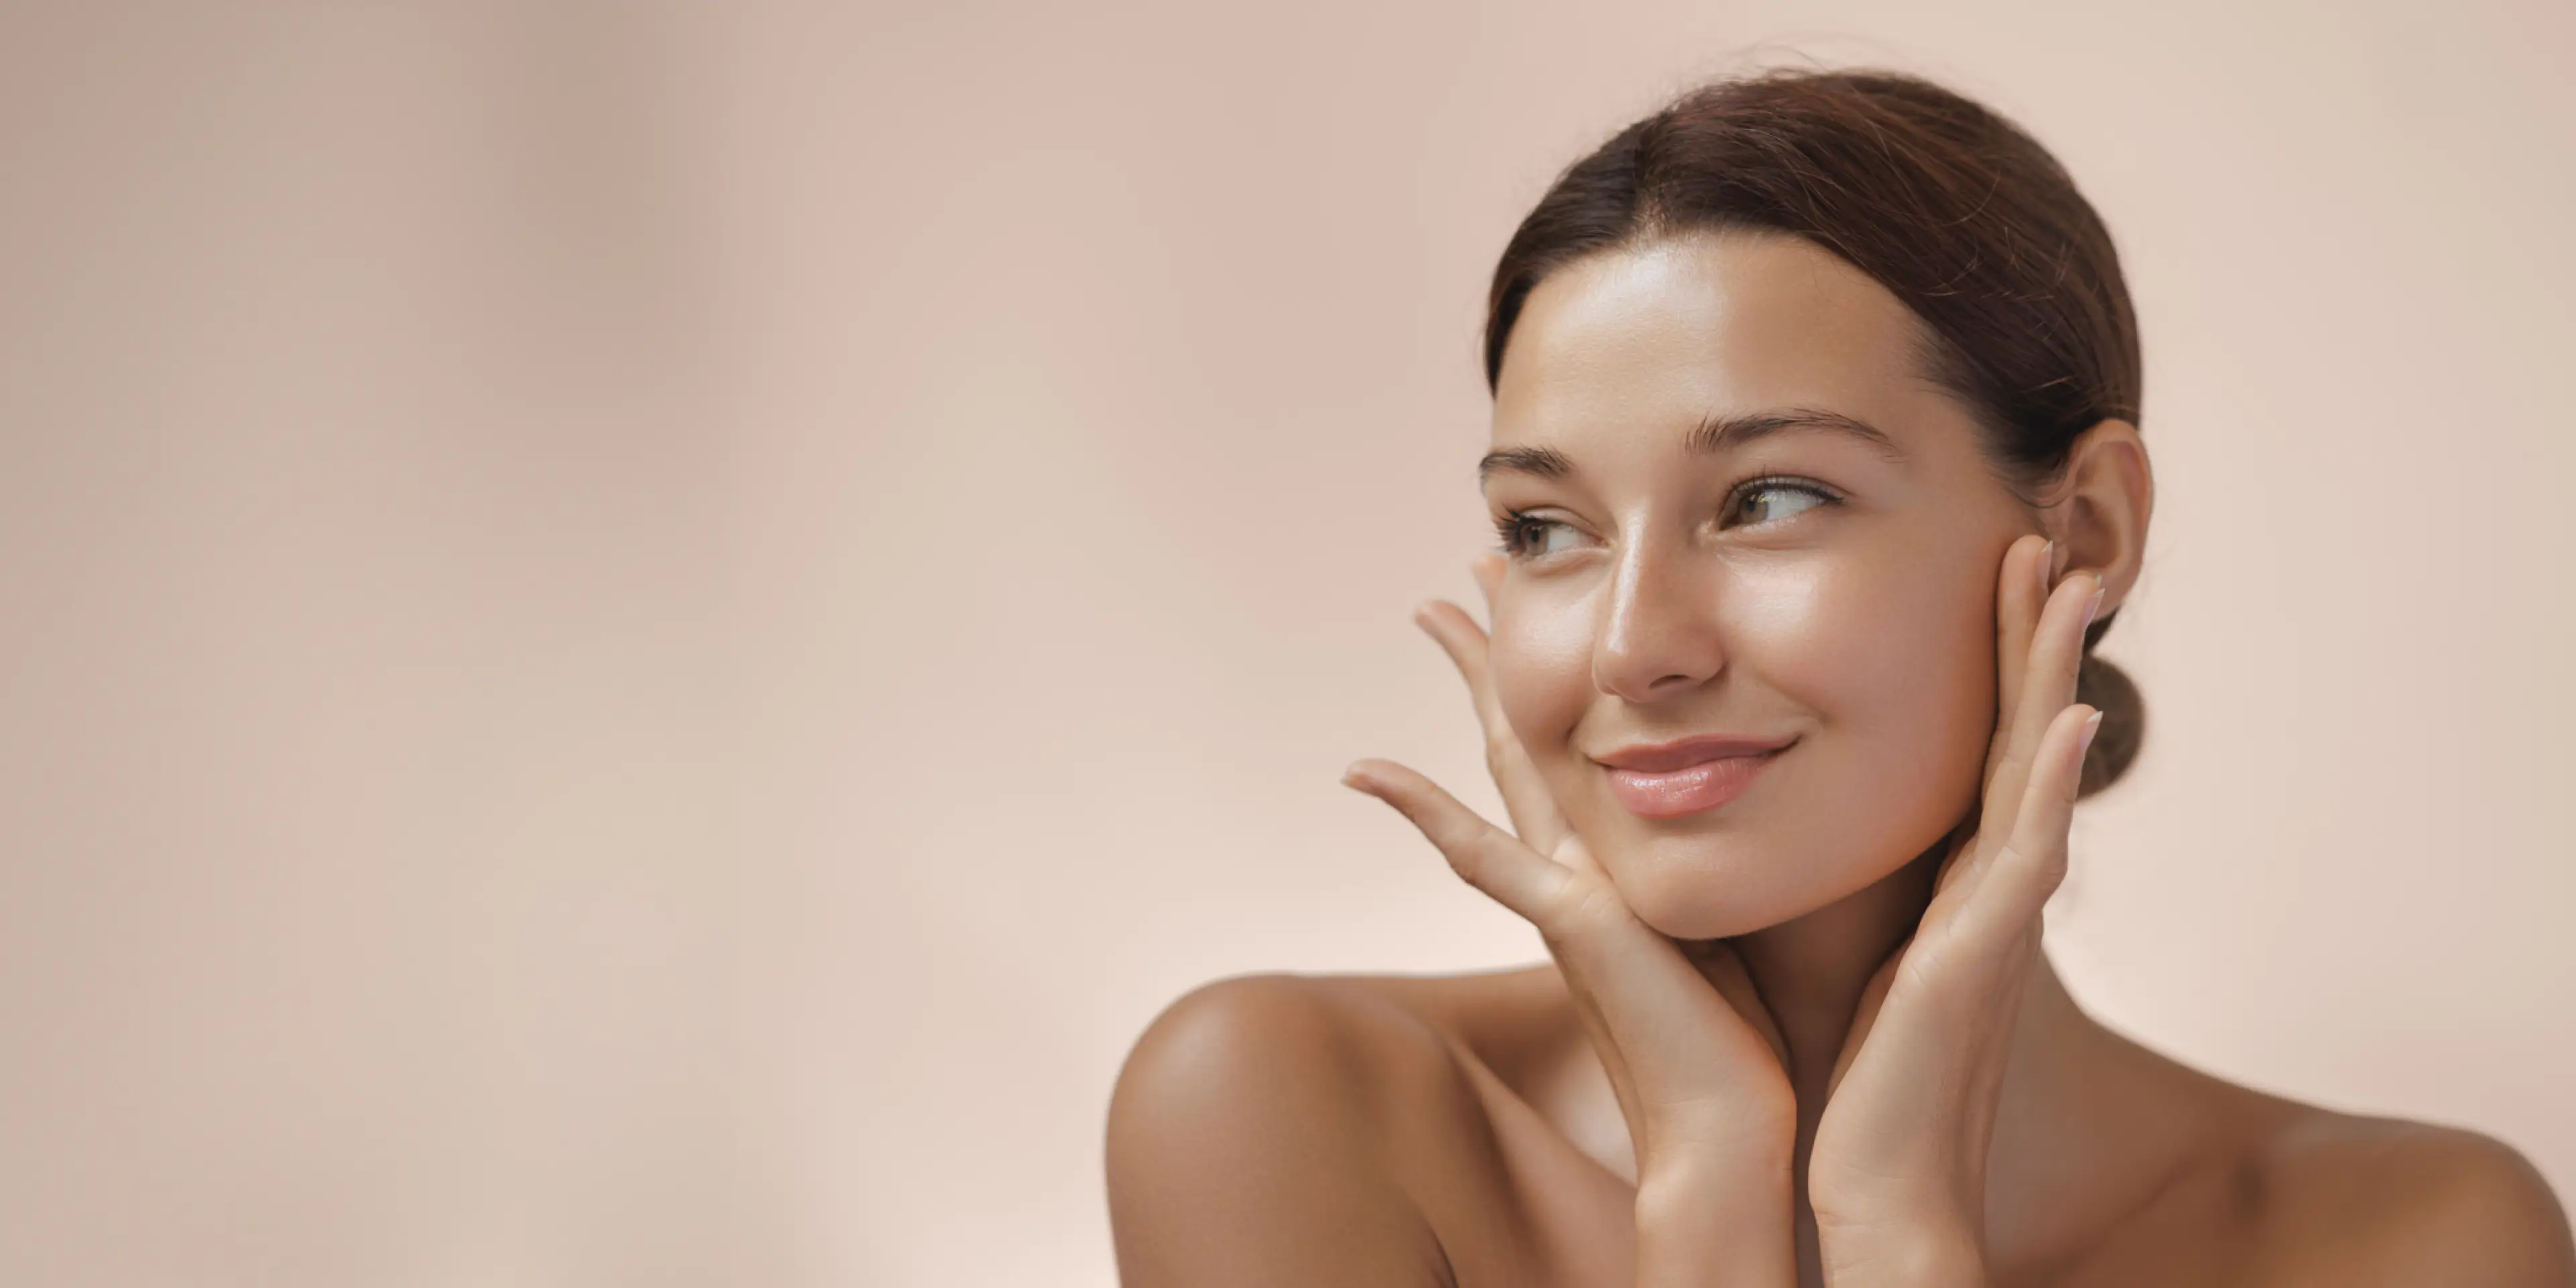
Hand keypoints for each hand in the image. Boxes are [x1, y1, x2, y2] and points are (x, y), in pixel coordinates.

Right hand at [1340, 553, 1800, 1286]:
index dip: (1555, 677)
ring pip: (1505, 757)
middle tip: (1463, 575)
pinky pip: (1477, 853)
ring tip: (1429, 608)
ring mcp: (1564, 890)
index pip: (1581, 749)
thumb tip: (1780, 805)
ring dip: (1470, 680)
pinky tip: (1363, 770)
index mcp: (1622, 864)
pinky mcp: (1568, 922)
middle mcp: (1582, 867)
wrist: (1735, 1134)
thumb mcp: (1748, 920)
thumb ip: (1738, 863)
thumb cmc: (1756, 1047)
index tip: (1537, 610)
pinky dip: (1418, 812)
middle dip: (1496, 651)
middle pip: (1527, 731)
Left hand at [1806, 533, 2103, 1284]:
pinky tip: (2076, 721)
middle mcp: (1985, 885)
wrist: (1856, 1175)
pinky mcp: (1982, 957)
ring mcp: (1995, 918)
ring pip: (2034, 771)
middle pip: (2015, 733)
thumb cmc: (1836, 1066)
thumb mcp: (1834, 934)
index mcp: (1947, 878)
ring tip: (2070, 586)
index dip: (1987, 656)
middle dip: (2029, 637)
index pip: (1972, 741)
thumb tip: (1773, 799)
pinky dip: (2049, 785)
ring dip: (2054, 676)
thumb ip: (1826, 864)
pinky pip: (2025, 854)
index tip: (1991, 566)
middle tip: (2042, 539)